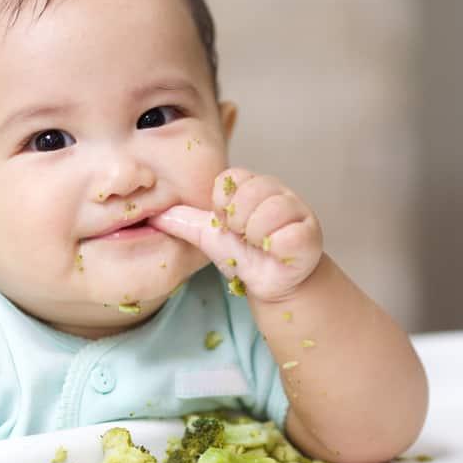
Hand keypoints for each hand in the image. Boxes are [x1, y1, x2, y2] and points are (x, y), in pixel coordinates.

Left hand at [152, 168, 322, 301]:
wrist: (272, 283)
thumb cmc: (243, 254)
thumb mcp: (208, 236)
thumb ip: (183, 221)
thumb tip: (152, 213)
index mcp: (251, 185)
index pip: (230, 179)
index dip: (223, 207)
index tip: (227, 223)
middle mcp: (276, 190)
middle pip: (249, 192)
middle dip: (239, 223)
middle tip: (245, 237)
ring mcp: (297, 209)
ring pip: (269, 212)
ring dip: (257, 237)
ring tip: (260, 245)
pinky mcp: (310, 233)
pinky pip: (287, 235)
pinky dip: (276, 248)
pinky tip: (276, 252)